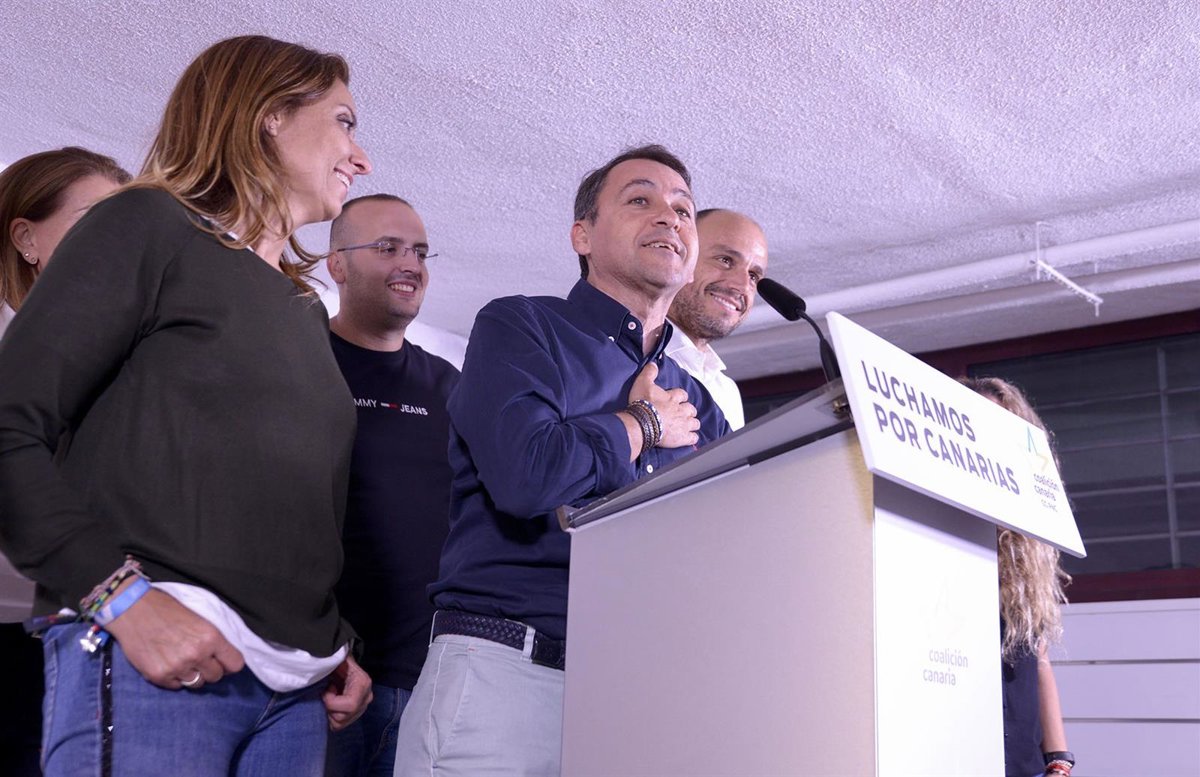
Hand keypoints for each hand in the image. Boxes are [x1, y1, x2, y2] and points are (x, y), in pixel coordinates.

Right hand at [104, 586, 244, 689]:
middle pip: (216, 676)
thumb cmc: (167, 609)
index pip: (235, 664)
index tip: (224, 661)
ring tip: (183, 661)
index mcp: (211, 637)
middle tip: (200, 659)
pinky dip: (175, 678)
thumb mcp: (200, 618)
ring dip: (193, 675)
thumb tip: (224, 656)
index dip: (230, 663)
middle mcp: (196, 655)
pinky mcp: (158, 676)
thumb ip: (213, 639)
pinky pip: (177, 686)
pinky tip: (168, 663)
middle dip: (211, 669)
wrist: (133, 609)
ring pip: (197, 684)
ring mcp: (177, 667)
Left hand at [322, 655, 372, 730]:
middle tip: (325, 694)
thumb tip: (324, 666)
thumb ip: (334, 662)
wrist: (343, 665)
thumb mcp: (337, 660)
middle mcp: (366, 699)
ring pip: (339, 724)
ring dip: (329, 712)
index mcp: (363, 684)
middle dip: (329, 708)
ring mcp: (361, 708)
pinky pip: (338, 725)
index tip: (325, 690)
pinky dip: (330, 716)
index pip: (350, 705)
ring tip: (329, 698)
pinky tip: (331, 704)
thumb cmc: (339, 662)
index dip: (332, 702)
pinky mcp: (354, 715)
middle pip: (342, 717)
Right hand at [626, 362, 699, 449]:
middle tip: (682, 413)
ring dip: (692, 423)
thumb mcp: (642, 383)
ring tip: (687, 425)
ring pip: (695, 423)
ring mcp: (683, 425)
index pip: (682, 394)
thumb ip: (649, 373)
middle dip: (688, 410)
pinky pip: (693, 438)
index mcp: (673, 398)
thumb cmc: (642, 404)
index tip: (678, 398)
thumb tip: (653, 363)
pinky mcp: (682, 438)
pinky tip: (689, 437)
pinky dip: (692, 437)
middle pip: (691, 409)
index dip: (681, 397)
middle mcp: (681, 410)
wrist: (642, 423)